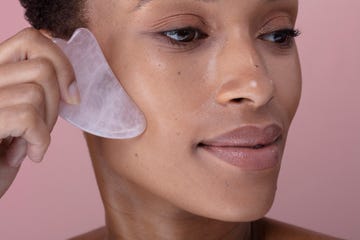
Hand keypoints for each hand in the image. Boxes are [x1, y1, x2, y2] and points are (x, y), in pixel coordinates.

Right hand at [0, 28, 79, 197]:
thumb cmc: (2, 152)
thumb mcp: (19, 112)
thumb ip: (35, 88)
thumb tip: (70, 80)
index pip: (31, 38)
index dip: (61, 62)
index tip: (72, 95)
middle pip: (43, 68)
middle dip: (56, 103)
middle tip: (44, 126)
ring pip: (37, 93)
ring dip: (46, 126)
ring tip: (31, 142)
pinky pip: (28, 118)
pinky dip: (39, 141)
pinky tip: (28, 156)